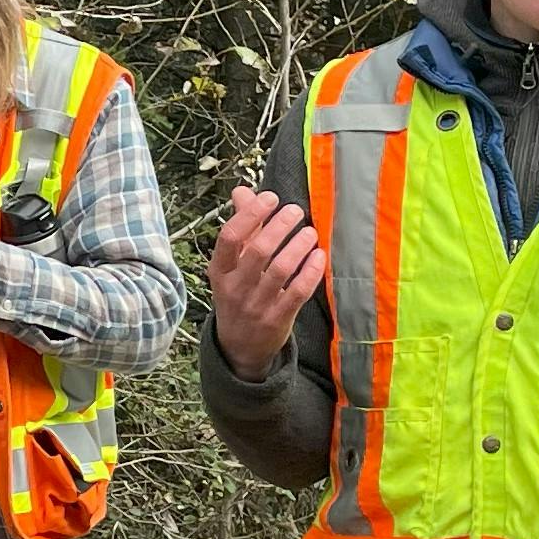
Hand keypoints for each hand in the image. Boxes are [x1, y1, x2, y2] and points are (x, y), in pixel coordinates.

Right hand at [207, 186, 325, 377]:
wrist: (240, 347)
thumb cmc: (237, 294)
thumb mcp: (230, 265)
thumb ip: (241, 227)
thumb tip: (242, 191)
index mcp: (220, 270)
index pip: (230, 237)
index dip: (251, 214)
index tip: (271, 199)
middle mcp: (235, 287)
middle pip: (258, 251)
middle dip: (280, 227)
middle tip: (295, 211)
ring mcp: (257, 305)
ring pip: (281, 270)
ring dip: (299, 246)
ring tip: (310, 232)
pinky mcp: (279, 319)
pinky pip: (298, 292)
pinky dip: (310, 272)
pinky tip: (318, 256)